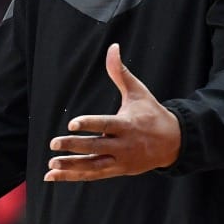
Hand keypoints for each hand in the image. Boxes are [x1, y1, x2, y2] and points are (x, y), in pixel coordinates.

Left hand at [45, 43, 180, 181]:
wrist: (172, 143)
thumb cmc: (151, 113)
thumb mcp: (138, 92)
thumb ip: (120, 72)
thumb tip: (113, 47)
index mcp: (128, 124)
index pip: (106, 125)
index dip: (89, 124)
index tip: (71, 124)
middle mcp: (124, 145)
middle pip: (96, 146)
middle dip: (74, 146)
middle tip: (53, 143)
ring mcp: (121, 160)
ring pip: (93, 166)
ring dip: (71, 167)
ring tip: (51, 165)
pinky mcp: (117, 170)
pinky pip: (92, 174)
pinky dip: (73, 176)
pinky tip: (53, 175)